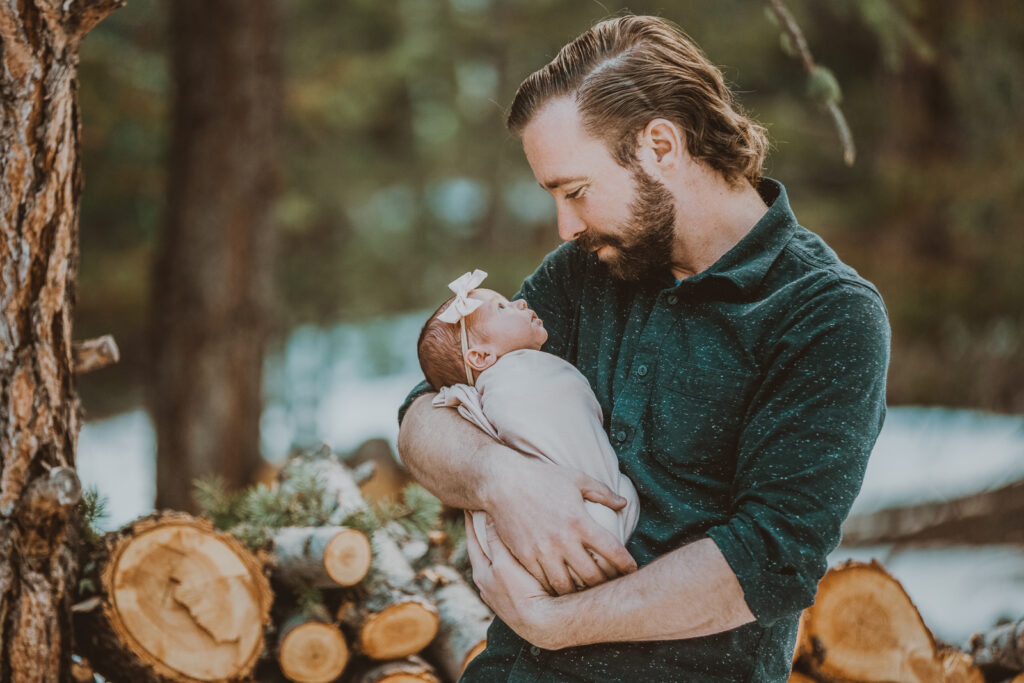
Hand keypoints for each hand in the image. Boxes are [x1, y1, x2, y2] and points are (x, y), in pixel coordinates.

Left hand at [465, 511, 562, 648]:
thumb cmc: (522, 593)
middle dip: (481, 533)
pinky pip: (508, 571)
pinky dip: (508, 558)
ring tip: (500, 530)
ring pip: (495, 562)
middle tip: (482, 513)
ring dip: (496, 546)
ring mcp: (499, 591)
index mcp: (481, 572)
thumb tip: (487, 519)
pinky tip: (518, 554)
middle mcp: (487, 583)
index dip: (471, 522)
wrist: (542, 623)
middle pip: (481, 551)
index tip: (469, 505)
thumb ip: (495, 542)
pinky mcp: (515, 597)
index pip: (472, 540)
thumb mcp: (504, 564)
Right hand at [482, 450, 636, 595]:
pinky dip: (556, 588)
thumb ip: (602, 493)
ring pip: (567, 586)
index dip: (626, 564)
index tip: (631, 569)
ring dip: (580, 592)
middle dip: (606, 584)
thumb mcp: (576, 479)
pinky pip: (544, 582)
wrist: (503, 482)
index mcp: (579, 521)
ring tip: (587, 591)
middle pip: (592, 576)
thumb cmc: (542, 478)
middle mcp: (563, 540)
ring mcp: (542, 551)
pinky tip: (562, 587)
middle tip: (611, 585)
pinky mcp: (525, 557)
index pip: (612, 550)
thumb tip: (623, 503)